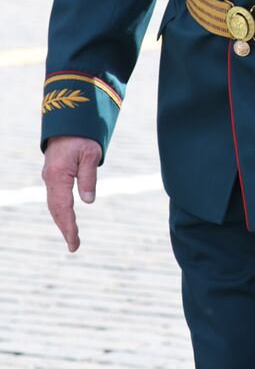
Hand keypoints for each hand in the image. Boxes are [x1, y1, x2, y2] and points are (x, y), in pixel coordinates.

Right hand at [41, 136, 101, 251]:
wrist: (68, 122)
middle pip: (56, 210)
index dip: (68, 225)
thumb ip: (89, 177)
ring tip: (72, 237)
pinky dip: (60, 211)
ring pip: (54, 205)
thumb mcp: (91, 155)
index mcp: (58, 175)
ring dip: (62, 222)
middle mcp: (50, 179)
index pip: (63, 206)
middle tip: (74, 246)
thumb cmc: (82, 137)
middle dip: (65, 228)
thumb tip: (88, 201)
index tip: (74, 240)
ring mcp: (50, 178)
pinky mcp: (53, 176)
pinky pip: (56, 198)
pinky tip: (67, 220)